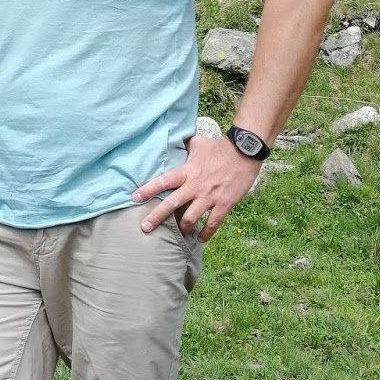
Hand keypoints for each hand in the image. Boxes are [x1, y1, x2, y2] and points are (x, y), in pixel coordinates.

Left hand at [131, 134, 260, 242]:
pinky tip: (200, 239)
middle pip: (172, 204)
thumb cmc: (220, 147)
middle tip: (145, 228)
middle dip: (157, 217)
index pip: (163, 181)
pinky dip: (206, 233)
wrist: (244, 152)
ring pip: (190, 218)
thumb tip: (174, 140)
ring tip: (176, 236)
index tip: (134, 198)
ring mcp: (209, 197)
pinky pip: (213, 223)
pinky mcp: (224, 204)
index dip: (148, 190)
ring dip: (182, 228)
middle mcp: (195, 186)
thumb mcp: (198, 144)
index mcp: (187, 171)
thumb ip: (184, 147)